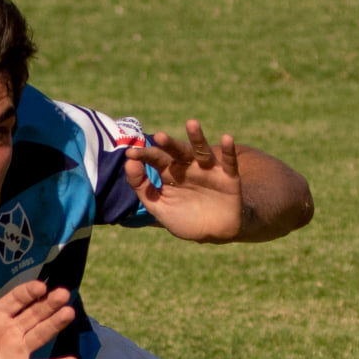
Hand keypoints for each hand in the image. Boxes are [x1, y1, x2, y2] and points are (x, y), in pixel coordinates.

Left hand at [0, 268, 78, 358]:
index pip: (16, 299)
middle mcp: (11, 331)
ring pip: (41, 335)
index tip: (40, 285)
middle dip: (48, 304)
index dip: (28, 292)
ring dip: (55, 325)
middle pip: (34, 314)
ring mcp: (17, 352)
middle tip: (63, 293)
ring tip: (68, 313)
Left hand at [124, 119, 245, 243]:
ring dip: (197, 138)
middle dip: (170, 144)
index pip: (156, 160)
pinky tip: (226, 138)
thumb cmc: (184, 219)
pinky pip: (230, 162)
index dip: (144, 156)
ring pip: (202, 151)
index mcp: (170, 173)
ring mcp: (208, 171)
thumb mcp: (158, 206)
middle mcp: (189, 168)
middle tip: (160, 136)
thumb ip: (143, 187)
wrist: (212, 235)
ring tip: (191, 123)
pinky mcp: (228, 177)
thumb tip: (128, 163)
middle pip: (178, 152)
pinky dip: (229, 150)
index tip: (131, 154)